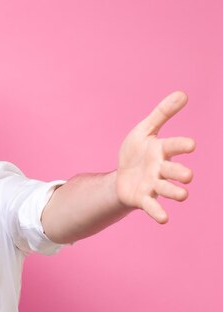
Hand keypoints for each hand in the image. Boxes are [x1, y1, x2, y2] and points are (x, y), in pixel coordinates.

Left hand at [117, 91, 195, 222]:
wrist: (121, 176)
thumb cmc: (137, 152)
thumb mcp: (144, 131)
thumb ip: (162, 114)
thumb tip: (183, 93)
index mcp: (161, 150)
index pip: (173, 146)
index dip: (181, 145)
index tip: (191, 145)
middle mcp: (161, 169)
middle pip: (173, 171)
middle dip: (180, 173)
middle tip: (187, 175)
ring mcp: (153, 185)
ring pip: (166, 189)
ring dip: (174, 192)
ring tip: (183, 195)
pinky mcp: (143, 198)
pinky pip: (152, 206)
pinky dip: (158, 212)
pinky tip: (164, 219)